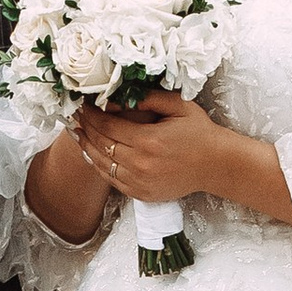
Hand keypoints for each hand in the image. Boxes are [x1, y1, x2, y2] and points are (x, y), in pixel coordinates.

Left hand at [74, 90, 249, 206]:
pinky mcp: (141, 193)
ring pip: (101, 163)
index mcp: (148, 140)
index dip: (91, 114)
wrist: (216, 165)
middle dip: (85, 127)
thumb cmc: (199, 132)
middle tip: (74, 115)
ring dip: (86, 146)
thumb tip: (119, 97)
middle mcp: (140, 163)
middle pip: (100, 143)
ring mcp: (139, 182)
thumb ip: (149, 99)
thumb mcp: (179, 106)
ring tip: (76, 132)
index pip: (107, 125)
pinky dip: (99, 165)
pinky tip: (92, 153)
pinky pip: (111, 179)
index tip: (82, 104)